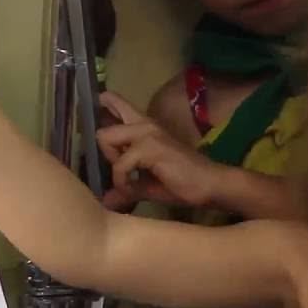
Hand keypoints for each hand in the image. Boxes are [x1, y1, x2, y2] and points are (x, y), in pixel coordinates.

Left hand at [96, 92, 222, 210]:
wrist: (208, 185)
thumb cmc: (181, 183)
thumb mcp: (147, 185)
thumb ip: (126, 188)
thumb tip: (106, 201)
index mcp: (144, 128)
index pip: (120, 106)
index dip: (106, 106)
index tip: (99, 106)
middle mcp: (144, 125)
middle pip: (103, 131)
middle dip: (106, 156)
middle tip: (121, 171)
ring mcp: (147, 133)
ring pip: (106, 139)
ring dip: (113, 165)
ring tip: (127, 180)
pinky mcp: (150, 147)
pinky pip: (119, 163)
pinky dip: (122, 180)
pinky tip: (132, 189)